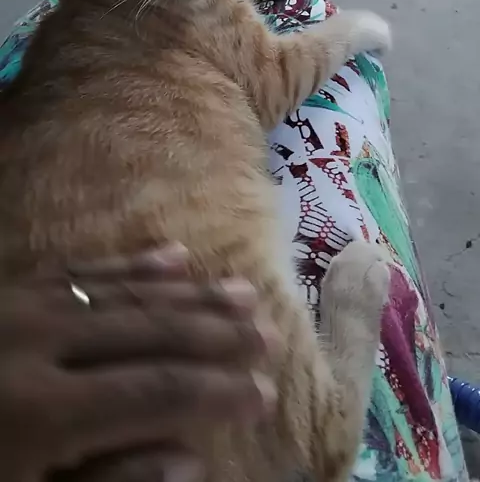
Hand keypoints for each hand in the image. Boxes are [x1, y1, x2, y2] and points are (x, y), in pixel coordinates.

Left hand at [0, 244, 276, 481]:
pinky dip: (135, 265)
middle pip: (149, 332)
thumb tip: (188, 459)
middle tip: (270, 330)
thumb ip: (105, 481)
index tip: (263, 390)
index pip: (154, 390)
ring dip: (190, 293)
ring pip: (127, 292)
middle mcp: (41, 343)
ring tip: (242, 291)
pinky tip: (175, 256)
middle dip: (215, 333)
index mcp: (42, 410)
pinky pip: (86, 269)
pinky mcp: (13, 285)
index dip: (214, 389)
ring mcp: (25, 304)